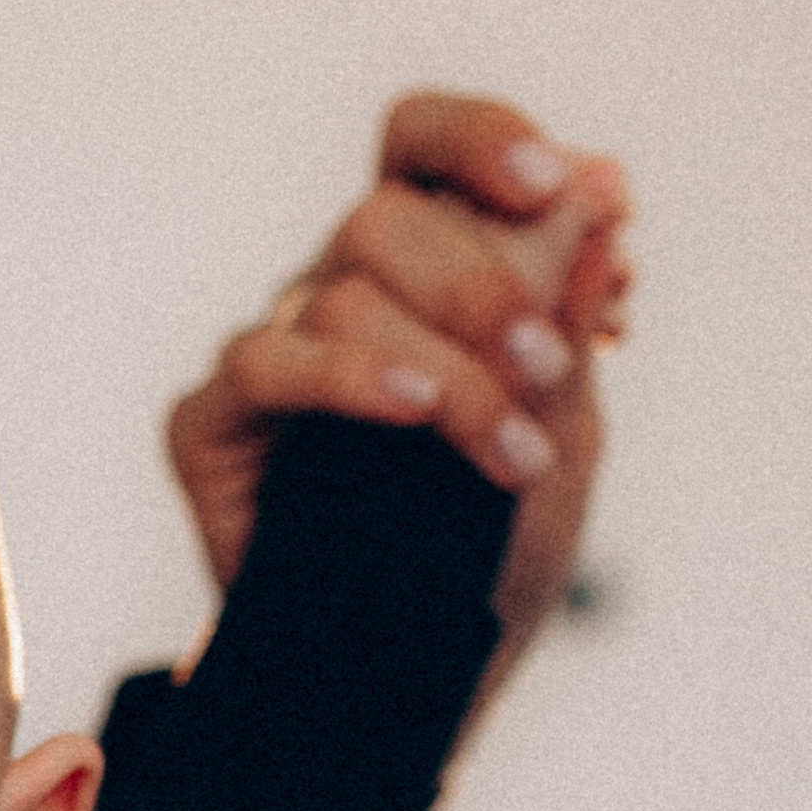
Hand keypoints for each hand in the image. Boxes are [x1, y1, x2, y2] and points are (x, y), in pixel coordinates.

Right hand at [171, 90, 628, 670]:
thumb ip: (569, 310)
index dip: (475, 138)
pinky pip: (263, 365)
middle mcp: (333, 293)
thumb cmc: (486, 542)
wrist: (414, 672)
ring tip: (510, 449)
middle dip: (483, 287)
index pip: (421, 145)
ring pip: (340, 297)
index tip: (549, 181)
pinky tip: (412, 412)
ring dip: (448, 367)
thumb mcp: (560, 422)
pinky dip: (347, 379)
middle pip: (382, 216)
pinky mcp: (210, 425)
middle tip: (546, 368)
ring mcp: (268, 355)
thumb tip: (601, 187)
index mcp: (418, 265)